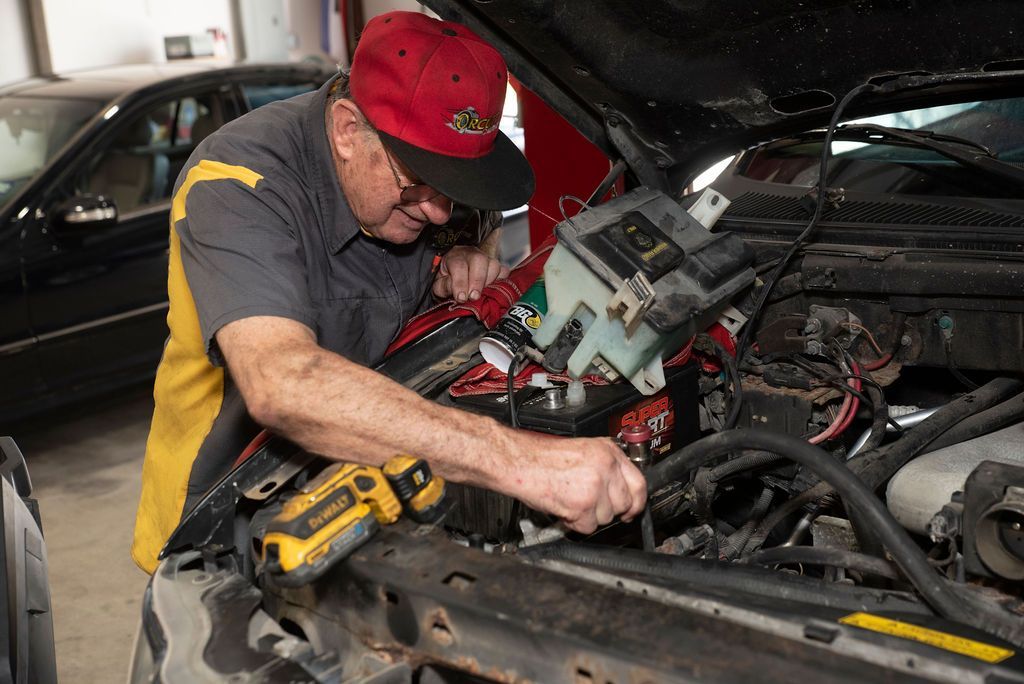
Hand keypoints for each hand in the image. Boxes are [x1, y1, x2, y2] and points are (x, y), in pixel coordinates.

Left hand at [433, 246, 509, 302]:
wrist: (453, 275)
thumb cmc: (446, 280)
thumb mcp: (439, 285)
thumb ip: (445, 287)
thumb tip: (460, 294)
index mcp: (454, 257)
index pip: (458, 265)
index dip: (460, 282)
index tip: (462, 297)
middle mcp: (470, 254)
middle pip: (479, 260)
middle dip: (477, 281)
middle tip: (474, 297)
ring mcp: (486, 258)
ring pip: (493, 264)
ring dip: (489, 281)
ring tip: (481, 293)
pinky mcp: (496, 266)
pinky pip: (504, 271)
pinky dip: (500, 281)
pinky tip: (491, 289)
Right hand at [510, 436, 647, 533]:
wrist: (519, 461)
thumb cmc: (542, 457)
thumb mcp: (583, 451)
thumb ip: (605, 466)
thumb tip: (620, 488)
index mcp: (608, 451)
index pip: (638, 483)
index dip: (636, 502)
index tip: (631, 511)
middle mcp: (605, 466)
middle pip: (624, 504)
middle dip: (607, 510)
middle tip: (588, 505)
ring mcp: (595, 485)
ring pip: (606, 518)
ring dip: (588, 516)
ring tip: (570, 500)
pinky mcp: (583, 504)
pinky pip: (588, 527)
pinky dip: (574, 523)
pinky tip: (564, 507)